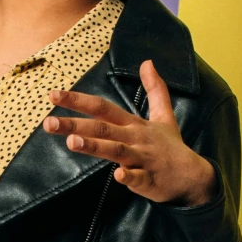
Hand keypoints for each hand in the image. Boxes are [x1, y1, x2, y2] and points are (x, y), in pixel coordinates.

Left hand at [43, 59, 216, 205]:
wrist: (192, 176)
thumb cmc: (171, 147)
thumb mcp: (164, 116)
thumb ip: (155, 89)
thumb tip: (148, 62)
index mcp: (133, 124)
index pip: (102, 107)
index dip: (78, 100)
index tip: (53, 95)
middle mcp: (135, 138)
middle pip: (102, 128)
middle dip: (75, 125)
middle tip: (48, 123)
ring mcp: (142, 158)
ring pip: (116, 151)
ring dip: (95, 146)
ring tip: (72, 143)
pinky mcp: (149, 179)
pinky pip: (138, 178)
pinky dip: (129, 177)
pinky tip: (118, 176)